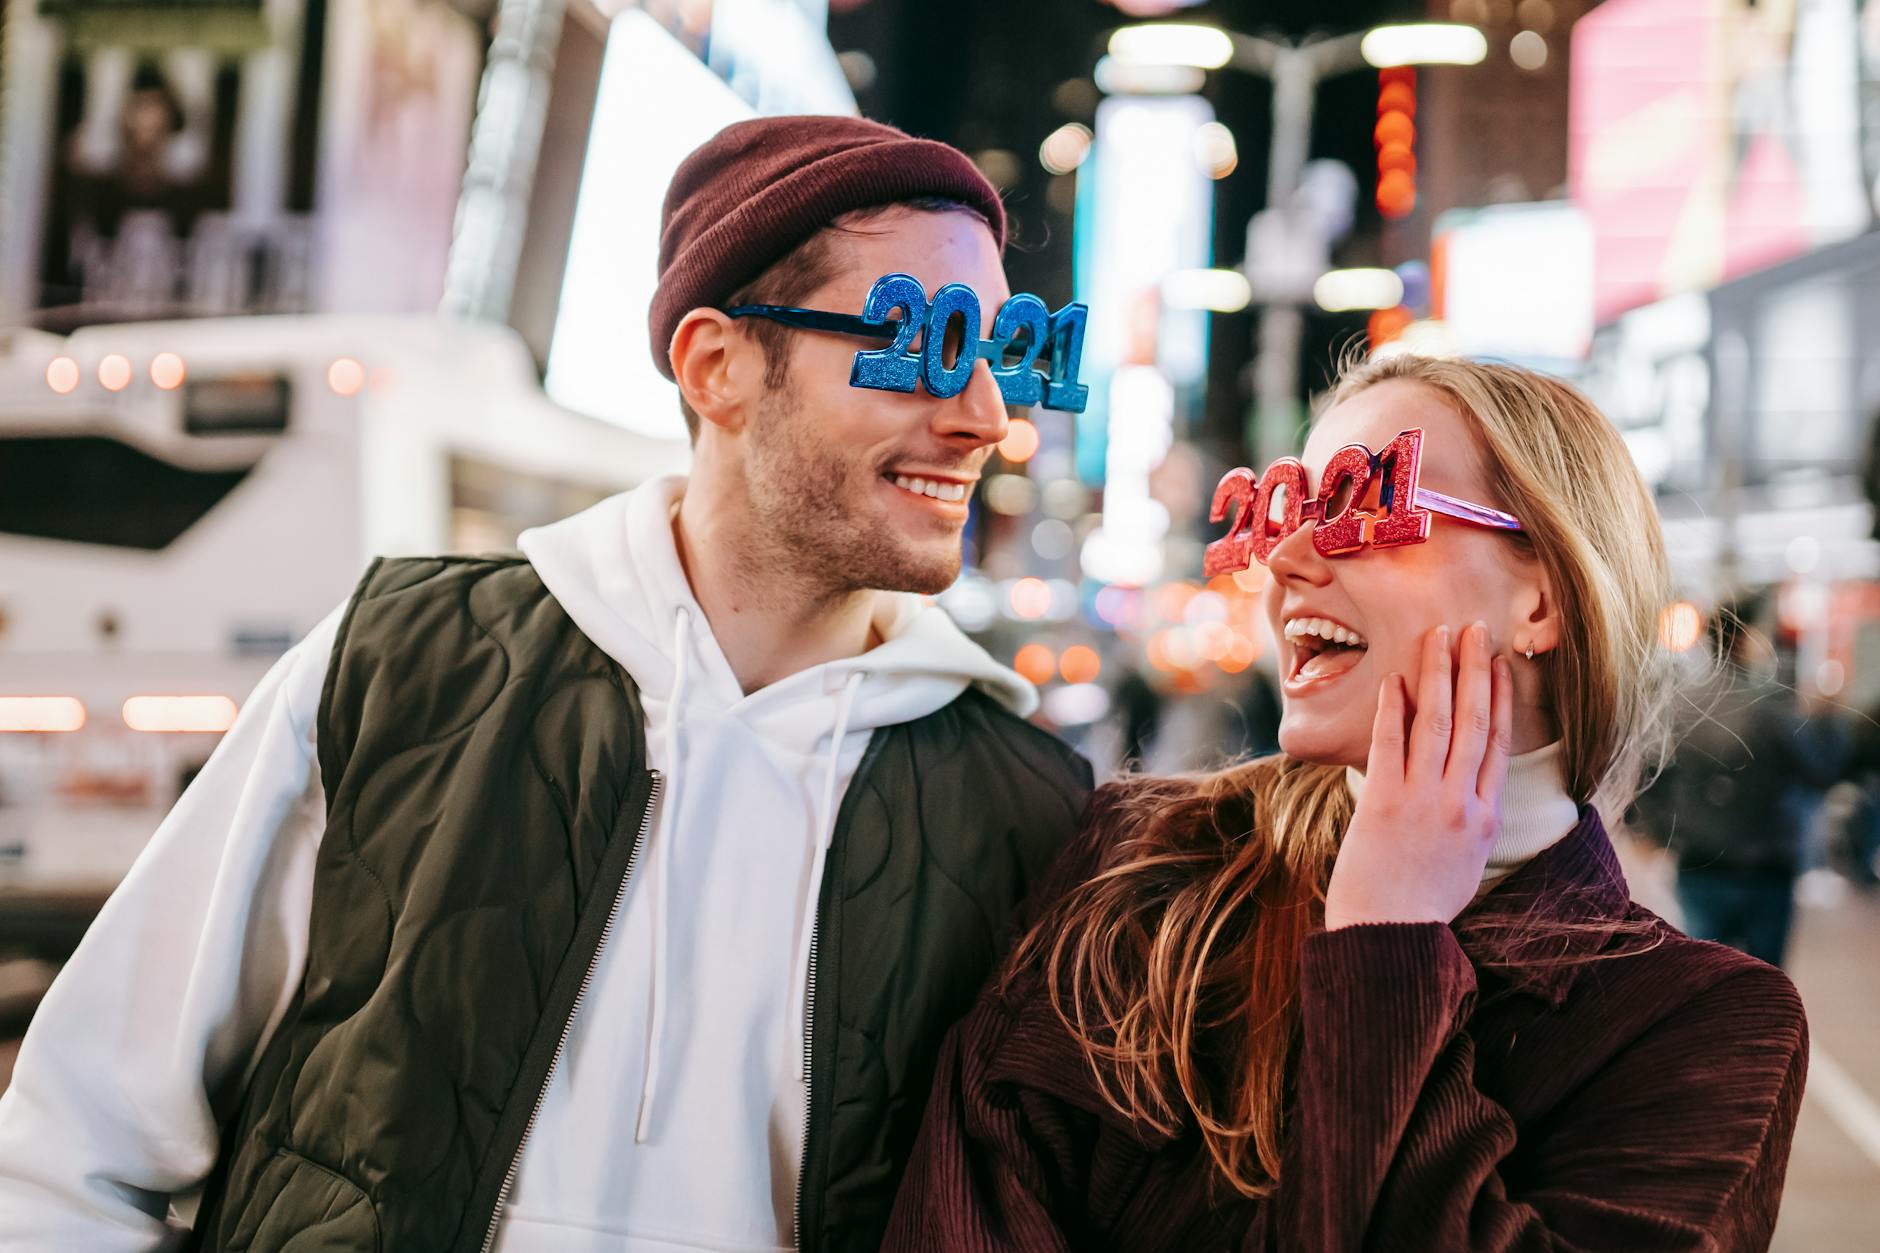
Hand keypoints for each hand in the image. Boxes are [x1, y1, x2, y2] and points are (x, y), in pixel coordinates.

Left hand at [1323, 621, 1513, 930]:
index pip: (1497, 745)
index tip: (1501, 665)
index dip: (1502, 699)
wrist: (1388, 935)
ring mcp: (1423, 800)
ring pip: (1438, 723)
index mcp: (1484, 818)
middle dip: (1476, 670)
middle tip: (1477, 629)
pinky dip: (1395, 709)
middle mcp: (1460, 803)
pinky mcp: (1384, 802)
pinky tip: (1397, 679)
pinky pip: (1391, 743)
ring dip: (1439, 674)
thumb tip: (1468, 793)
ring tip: (1440, 635)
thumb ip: (1470, 823)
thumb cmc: (1423, 905)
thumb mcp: (1466, 864)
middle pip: (1474, 722)